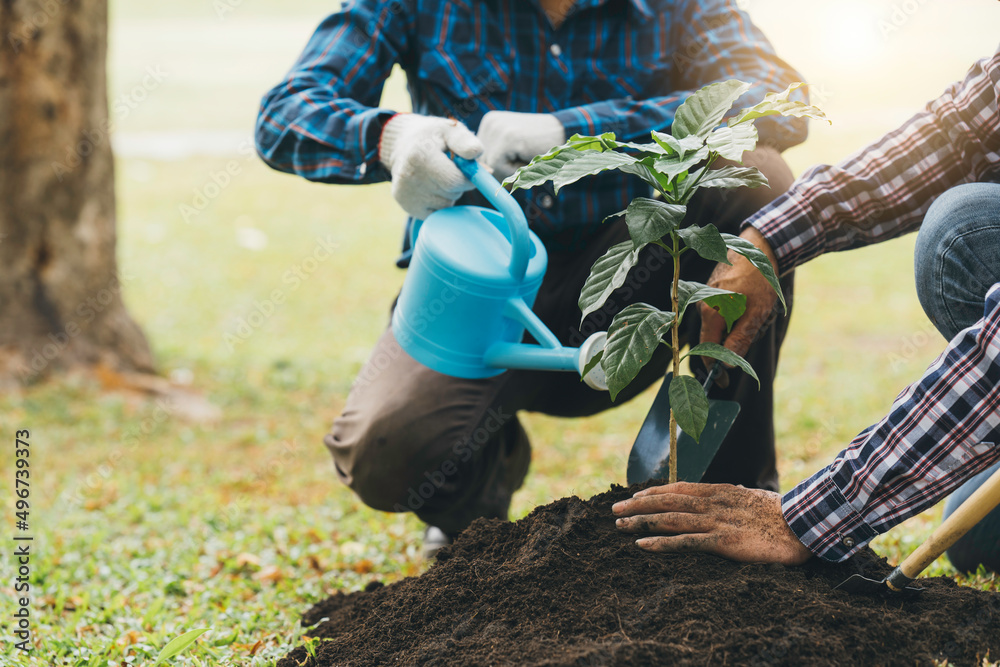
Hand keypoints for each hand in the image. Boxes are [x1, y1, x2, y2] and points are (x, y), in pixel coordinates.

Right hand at [378, 113, 483, 218]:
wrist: (403, 145)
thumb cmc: (433, 137)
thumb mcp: (450, 130)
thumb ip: (466, 142)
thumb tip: (486, 171)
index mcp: (421, 155)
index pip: (454, 181)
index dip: (468, 178)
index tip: (469, 170)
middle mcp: (409, 177)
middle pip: (452, 193)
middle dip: (459, 184)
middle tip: (451, 169)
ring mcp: (406, 194)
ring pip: (446, 205)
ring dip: (449, 194)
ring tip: (438, 177)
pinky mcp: (408, 207)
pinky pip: (437, 213)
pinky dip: (440, 203)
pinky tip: (431, 188)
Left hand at [477, 111, 565, 180]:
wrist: (566, 132)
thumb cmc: (540, 146)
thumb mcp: (511, 150)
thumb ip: (493, 159)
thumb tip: (474, 179)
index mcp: (488, 123)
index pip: (477, 157)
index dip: (496, 166)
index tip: (515, 156)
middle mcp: (488, 122)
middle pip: (482, 163)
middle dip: (503, 168)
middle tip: (524, 153)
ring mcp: (497, 128)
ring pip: (490, 167)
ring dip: (510, 169)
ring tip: (527, 152)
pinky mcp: (507, 137)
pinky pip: (499, 167)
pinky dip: (516, 168)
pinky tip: (528, 153)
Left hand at [612, 482, 812, 564]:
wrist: (804, 524)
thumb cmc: (782, 514)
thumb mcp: (752, 498)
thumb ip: (734, 496)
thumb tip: (726, 490)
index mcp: (720, 491)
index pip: (678, 488)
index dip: (654, 492)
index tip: (636, 496)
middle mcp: (713, 503)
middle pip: (667, 501)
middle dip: (639, 505)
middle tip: (615, 509)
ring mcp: (716, 521)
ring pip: (670, 519)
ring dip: (642, 522)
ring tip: (620, 525)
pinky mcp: (723, 542)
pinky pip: (686, 542)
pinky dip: (662, 543)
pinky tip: (642, 545)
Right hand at [699, 226, 780, 358]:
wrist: (758, 247)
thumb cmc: (759, 280)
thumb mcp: (756, 314)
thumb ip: (740, 340)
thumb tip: (728, 366)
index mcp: (710, 313)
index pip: (706, 350)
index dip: (714, 369)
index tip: (723, 382)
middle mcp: (702, 305)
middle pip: (713, 338)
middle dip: (733, 342)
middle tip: (756, 328)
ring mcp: (705, 297)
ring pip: (719, 325)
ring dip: (737, 327)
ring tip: (757, 310)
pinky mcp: (711, 291)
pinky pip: (720, 313)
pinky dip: (735, 315)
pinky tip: (750, 301)